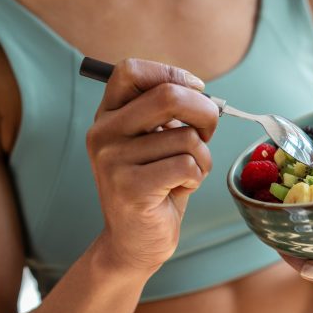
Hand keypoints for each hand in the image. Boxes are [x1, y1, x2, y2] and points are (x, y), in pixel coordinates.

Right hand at [86, 58, 217, 272]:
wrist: (134, 243)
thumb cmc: (157, 187)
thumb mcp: (158, 143)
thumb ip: (169, 114)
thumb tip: (202, 92)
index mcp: (108, 116)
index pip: (131, 70)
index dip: (171, 73)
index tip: (197, 90)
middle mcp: (103, 133)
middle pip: (168, 96)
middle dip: (205, 112)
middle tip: (208, 131)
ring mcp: (112, 160)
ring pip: (186, 137)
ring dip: (202, 156)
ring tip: (186, 174)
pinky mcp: (129, 188)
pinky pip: (186, 165)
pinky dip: (197, 176)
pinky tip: (181, 188)